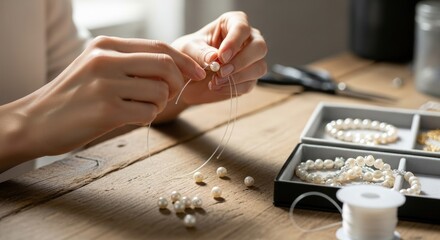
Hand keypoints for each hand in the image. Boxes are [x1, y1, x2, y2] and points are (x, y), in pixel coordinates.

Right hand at [0, 36, 204, 170]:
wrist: (36, 121)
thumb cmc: (73, 96)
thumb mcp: (96, 67)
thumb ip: (131, 62)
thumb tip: (174, 67)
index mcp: (107, 46)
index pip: (160, 47)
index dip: (185, 62)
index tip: (198, 74)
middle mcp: (107, 60)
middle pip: (166, 65)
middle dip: (177, 83)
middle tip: (168, 95)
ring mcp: (105, 84)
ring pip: (160, 91)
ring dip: (159, 104)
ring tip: (140, 108)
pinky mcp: (106, 110)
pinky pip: (148, 113)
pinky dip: (147, 117)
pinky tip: (129, 117)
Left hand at [172, 11, 266, 104]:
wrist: (187, 74)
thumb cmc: (188, 53)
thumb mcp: (188, 49)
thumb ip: (201, 52)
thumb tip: (214, 58)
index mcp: (232, 23)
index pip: (242, 28)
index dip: (234, 42)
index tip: (221, 57)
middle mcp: (247, 39)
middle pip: (259, 47)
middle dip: (241, 61)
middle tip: (221, 72)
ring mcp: (251, 59)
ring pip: (259, 67)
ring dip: (238, 77)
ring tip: (215, 81)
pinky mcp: (249, 77)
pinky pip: (250, 84)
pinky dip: (233, 88)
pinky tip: (217, 87)